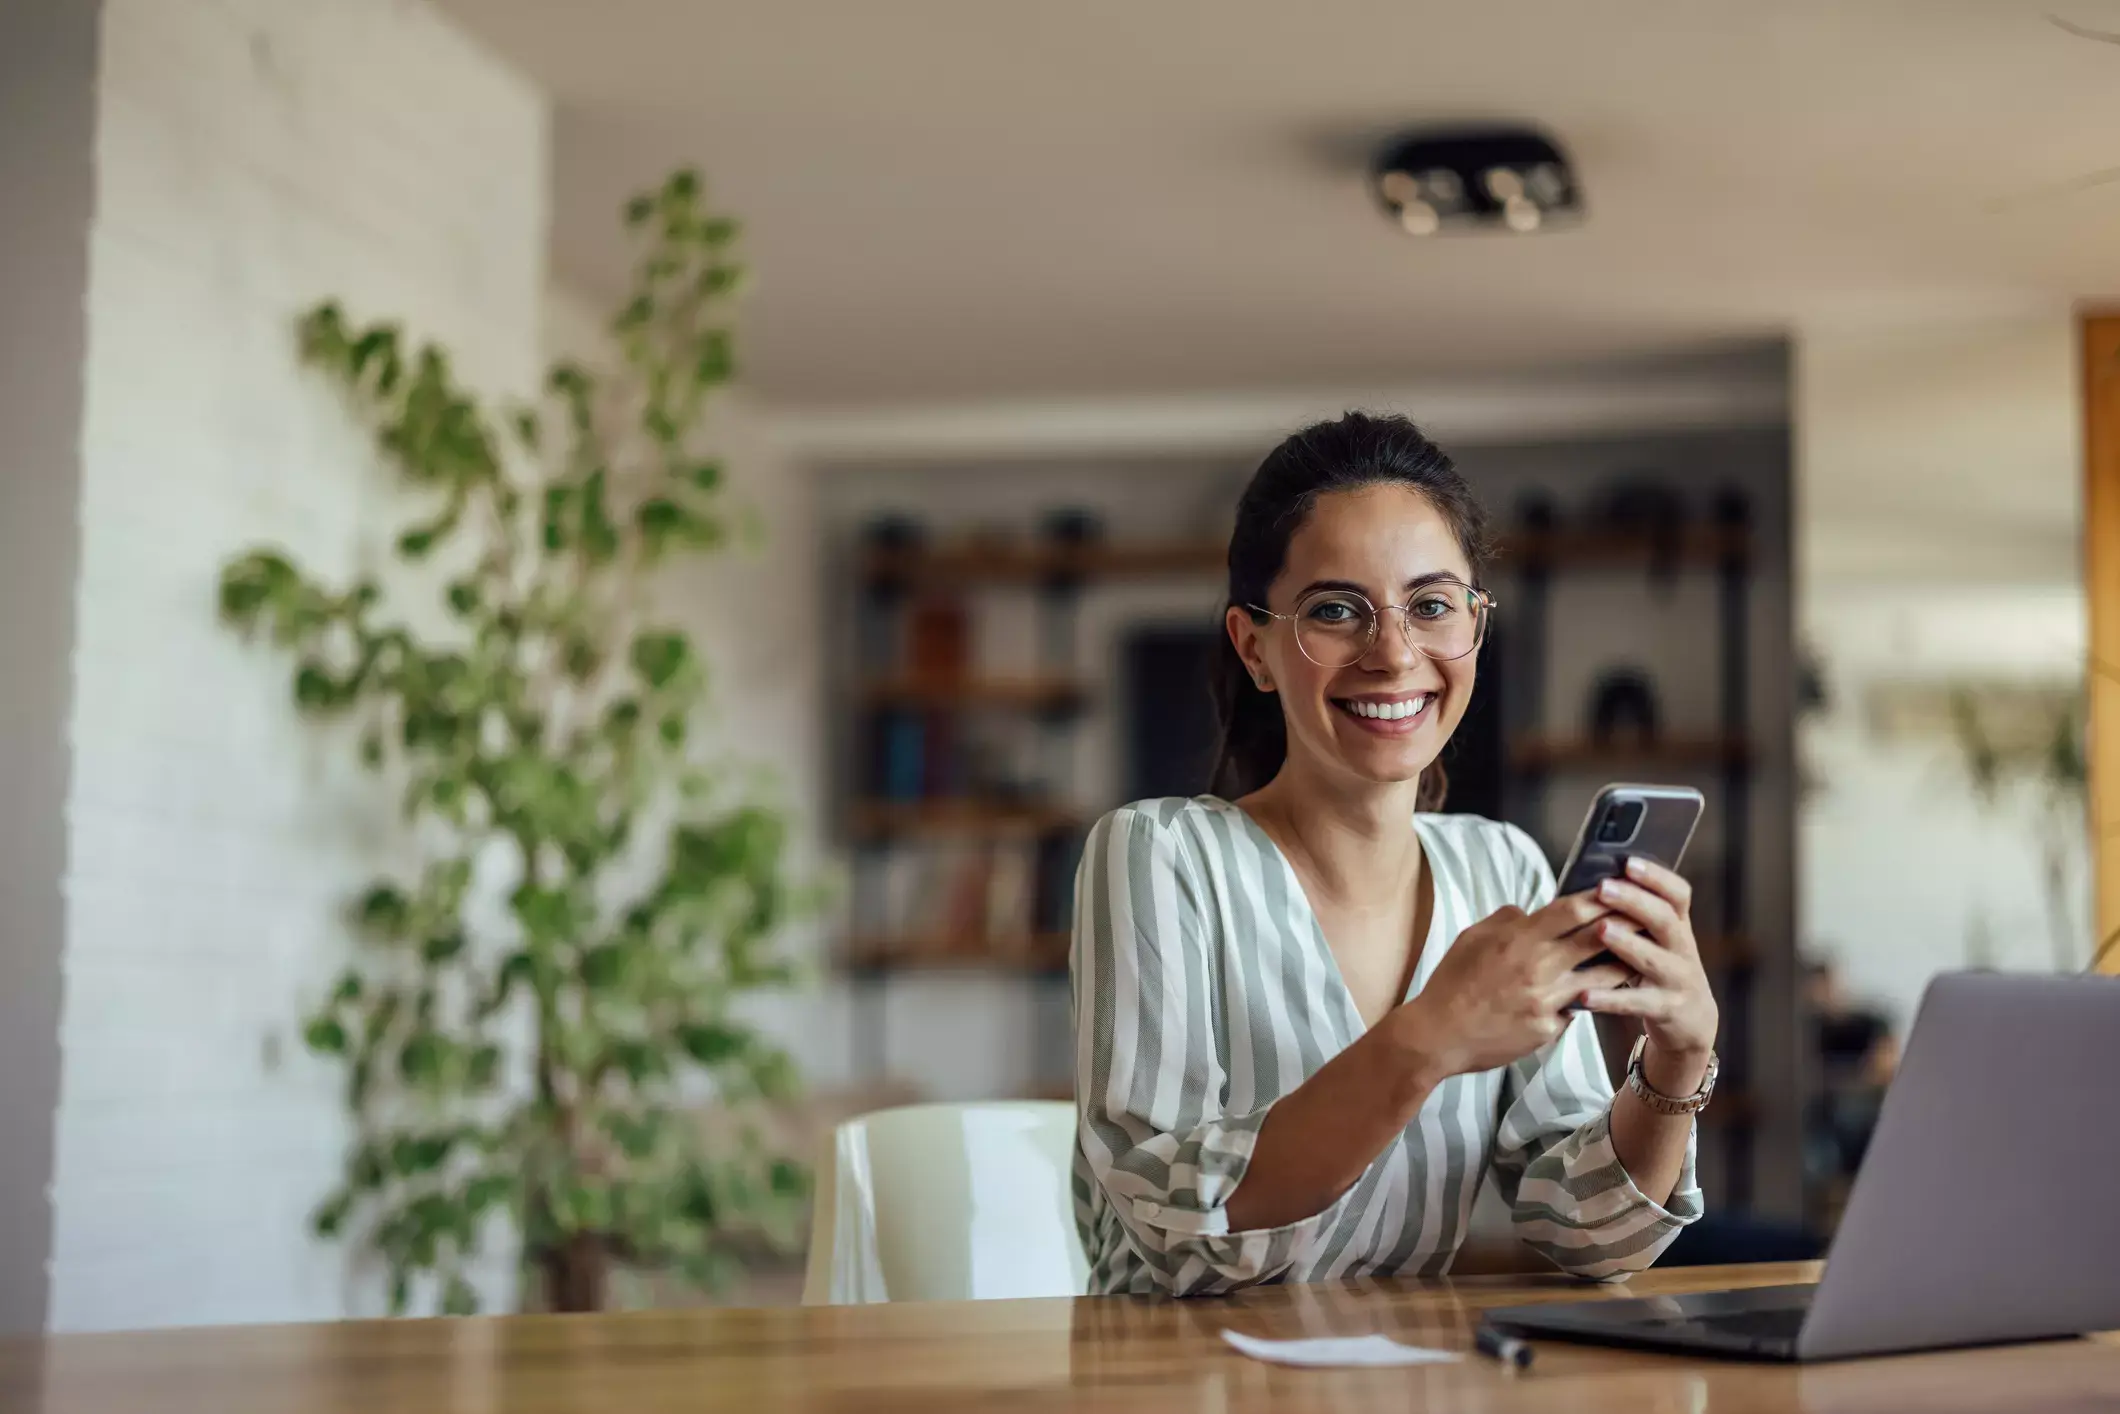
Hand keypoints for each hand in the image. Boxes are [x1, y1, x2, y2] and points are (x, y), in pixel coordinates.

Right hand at [1396, 890, 1633, 1081]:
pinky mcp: (1548, 1029)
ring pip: (1601, 977)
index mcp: (1518, 940)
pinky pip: (1578, 1009)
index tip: (1620, 890)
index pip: (1571, 910)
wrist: (1437, 1035)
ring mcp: (1546, 1000)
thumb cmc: (1451, 983)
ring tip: (1640, 955)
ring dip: (1623, 964)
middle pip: (1597, 939)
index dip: (1601, 898)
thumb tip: (1529, 912)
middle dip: (1626, 924)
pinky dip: (1590, 998)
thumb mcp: (1471, 938)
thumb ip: (1505, 920)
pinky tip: (1604, 994)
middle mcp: (1538, 968)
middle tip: (1646, 915)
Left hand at [1574, 858, 1719, 1088]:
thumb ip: (1635, 917)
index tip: (1629, 862)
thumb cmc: (1659, 969)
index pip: (1677, 894)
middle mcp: (1682, 949)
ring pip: (1652, 959)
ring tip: (1600, 930)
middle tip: (1603, 888)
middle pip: (1664, 920)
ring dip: (1626, 943)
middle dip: (1634, 901)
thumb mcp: (1656, 940)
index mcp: (1678, 926)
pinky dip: (1610, 999)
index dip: (1657, 877)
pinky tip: (1585, 995)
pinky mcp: (1666, 1009)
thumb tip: (1593, 884)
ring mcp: (1677, 979)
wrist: (1692, 1021)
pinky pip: (1636, 1003)